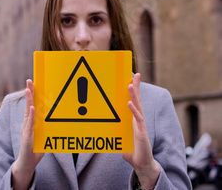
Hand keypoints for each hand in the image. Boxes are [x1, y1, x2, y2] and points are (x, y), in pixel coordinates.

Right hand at [12, 79, 44, 188]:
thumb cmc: (35, 151)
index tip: (34, 84)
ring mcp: (25, 130)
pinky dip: (31, 116)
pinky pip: (29, 125)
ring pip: (27, 113)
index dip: (33, 95)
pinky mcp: (27, 137)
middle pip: (28, 105)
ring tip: (29, 90)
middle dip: (29, 93)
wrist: (27, 165)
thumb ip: (48, 129)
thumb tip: (58, 121)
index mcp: (30, 123)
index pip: (32, 106)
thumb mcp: (44, 137)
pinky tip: (32, 108)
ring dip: (29, 101)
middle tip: (29, 80)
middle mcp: (26, 124)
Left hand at [122, 73, 159, 188]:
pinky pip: (137, 120)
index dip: (133, 89)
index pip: (133, 101)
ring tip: (130, 84)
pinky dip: (133, 111)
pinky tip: (129, 103)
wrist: (141, 164)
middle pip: (137, 100)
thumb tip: (98, 124)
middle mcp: (137, 119)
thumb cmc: (130, 150)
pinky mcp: (141, 133)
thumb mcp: (118, 136)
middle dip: (136, 87)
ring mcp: (140, 125)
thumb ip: (111, 129)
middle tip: (136, 74)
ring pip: (138, 107)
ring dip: (133, 95)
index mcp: (132, 119)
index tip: (131, 77)